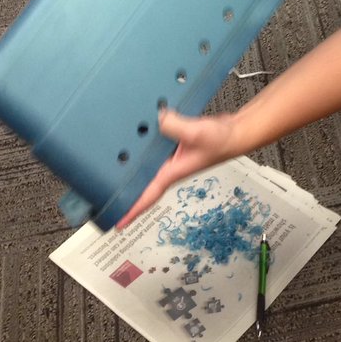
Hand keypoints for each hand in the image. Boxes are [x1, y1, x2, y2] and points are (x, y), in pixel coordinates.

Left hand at [117, 108, 237, 229]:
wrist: (235, 132)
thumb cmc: (221, 141)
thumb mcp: (196, 134)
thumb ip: (175, 126)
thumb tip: (157, 118)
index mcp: (172, 172)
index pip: (148, 195)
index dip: (132, 210)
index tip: (116, 223)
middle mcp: (170, 167)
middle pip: (143, 183)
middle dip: (126, 192)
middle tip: (104, 196)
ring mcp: (172, 157)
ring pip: (148, 164)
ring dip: (132, 167)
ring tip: (111, 168)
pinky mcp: (175, 144)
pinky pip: (154, 148)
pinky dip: (144, 145)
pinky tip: (136, 136)